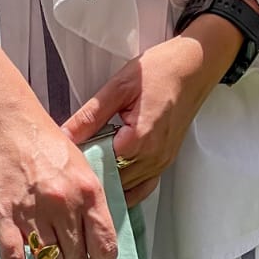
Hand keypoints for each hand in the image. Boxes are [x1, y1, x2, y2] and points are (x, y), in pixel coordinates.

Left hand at [62, 16, 242, 204]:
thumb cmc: (160, 70)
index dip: (82, 162)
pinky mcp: (165, 163)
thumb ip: (90, 116)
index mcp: (138, 140)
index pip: (100, 165)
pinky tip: (113, 185)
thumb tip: (64, 134)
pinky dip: (127, 190)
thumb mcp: (119, 87)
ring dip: (109, 185)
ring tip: (90, 174)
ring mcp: (161, 164)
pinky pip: (143, 188)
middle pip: (113, 181)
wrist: (194, 67)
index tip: (68, 157)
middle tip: (75, 167)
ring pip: (127, 190)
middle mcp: (152, 158)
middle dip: (94, 175)